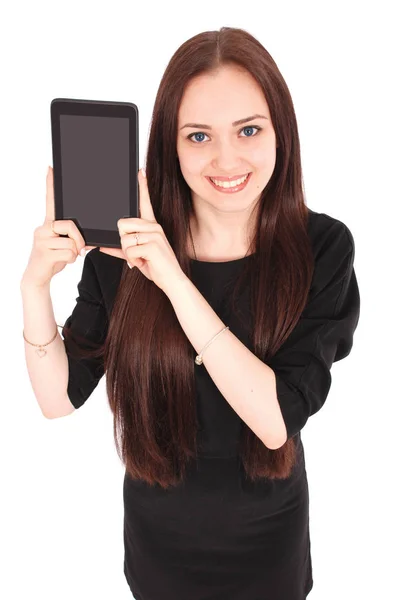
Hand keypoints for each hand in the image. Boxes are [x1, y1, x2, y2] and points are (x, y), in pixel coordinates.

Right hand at [21, 166, 88, 289]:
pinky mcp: (43, 252)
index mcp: (48, 224)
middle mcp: (43, 228)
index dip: (50, 185)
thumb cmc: (53, 258)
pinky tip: (60, 261)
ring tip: (64, 256)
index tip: (51, 168)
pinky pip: (69, 253)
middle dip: (79, 239)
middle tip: (77, 249)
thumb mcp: (64, 245)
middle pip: (71, 225)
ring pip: (72, 242)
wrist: (37, 276)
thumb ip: (72, 237)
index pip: (50, 201)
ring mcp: (41, 239)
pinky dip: (71, 260)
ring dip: (74, 253)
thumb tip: (89, 241)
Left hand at [97, 168, 186, 293]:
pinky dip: (133, 260)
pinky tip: (144, 263)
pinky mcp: (153, 245)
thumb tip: (102, 246)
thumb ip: (120, 249)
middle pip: (122, 224)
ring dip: (128, 254)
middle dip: (123, 242)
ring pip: (124, 238)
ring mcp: (154, 235)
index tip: (140, 171)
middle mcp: (154, 227)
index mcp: (151, 226)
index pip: (145, 203)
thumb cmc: (157, 267)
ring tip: (141, 259)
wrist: (172, 280)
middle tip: (136, 253)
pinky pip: (129, 250)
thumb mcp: (135, 257)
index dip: (142, 187)